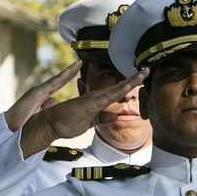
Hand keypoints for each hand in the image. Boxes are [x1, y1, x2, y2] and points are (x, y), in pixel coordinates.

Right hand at [4, 61, 80, 130]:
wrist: (9, 126)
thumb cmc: (21, 122)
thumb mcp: (37, 112)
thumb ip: (45, 105)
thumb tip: (53, 99)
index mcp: (41, 96)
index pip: (57, 85)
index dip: (67, 78)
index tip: (76, 72)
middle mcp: (40, 91)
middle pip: (59, 79)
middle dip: (70, 71)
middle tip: (79, 63)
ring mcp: (38, 90)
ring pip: (57, 79)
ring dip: (68, 71)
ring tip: (78, 64)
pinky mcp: (36, 93)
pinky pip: (52, 83)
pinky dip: (62, 77)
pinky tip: (69, 72)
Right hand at [18, 67, 146, 158]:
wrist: (49, 125)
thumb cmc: (65, 124)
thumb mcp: (89, 123)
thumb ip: (102, 118)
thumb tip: (115, 116)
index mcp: (96, 103)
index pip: (116, 93)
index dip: (129, 86)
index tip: (141, 79)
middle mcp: (96, 98)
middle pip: (119, 88)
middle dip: (134, 79)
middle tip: (147, 70)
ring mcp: (93, 100)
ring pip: (116, 89)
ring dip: (130, 82)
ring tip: (143, 73)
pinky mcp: (89, 103)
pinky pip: (108, 96)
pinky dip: (120, 90)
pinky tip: (129, 85)